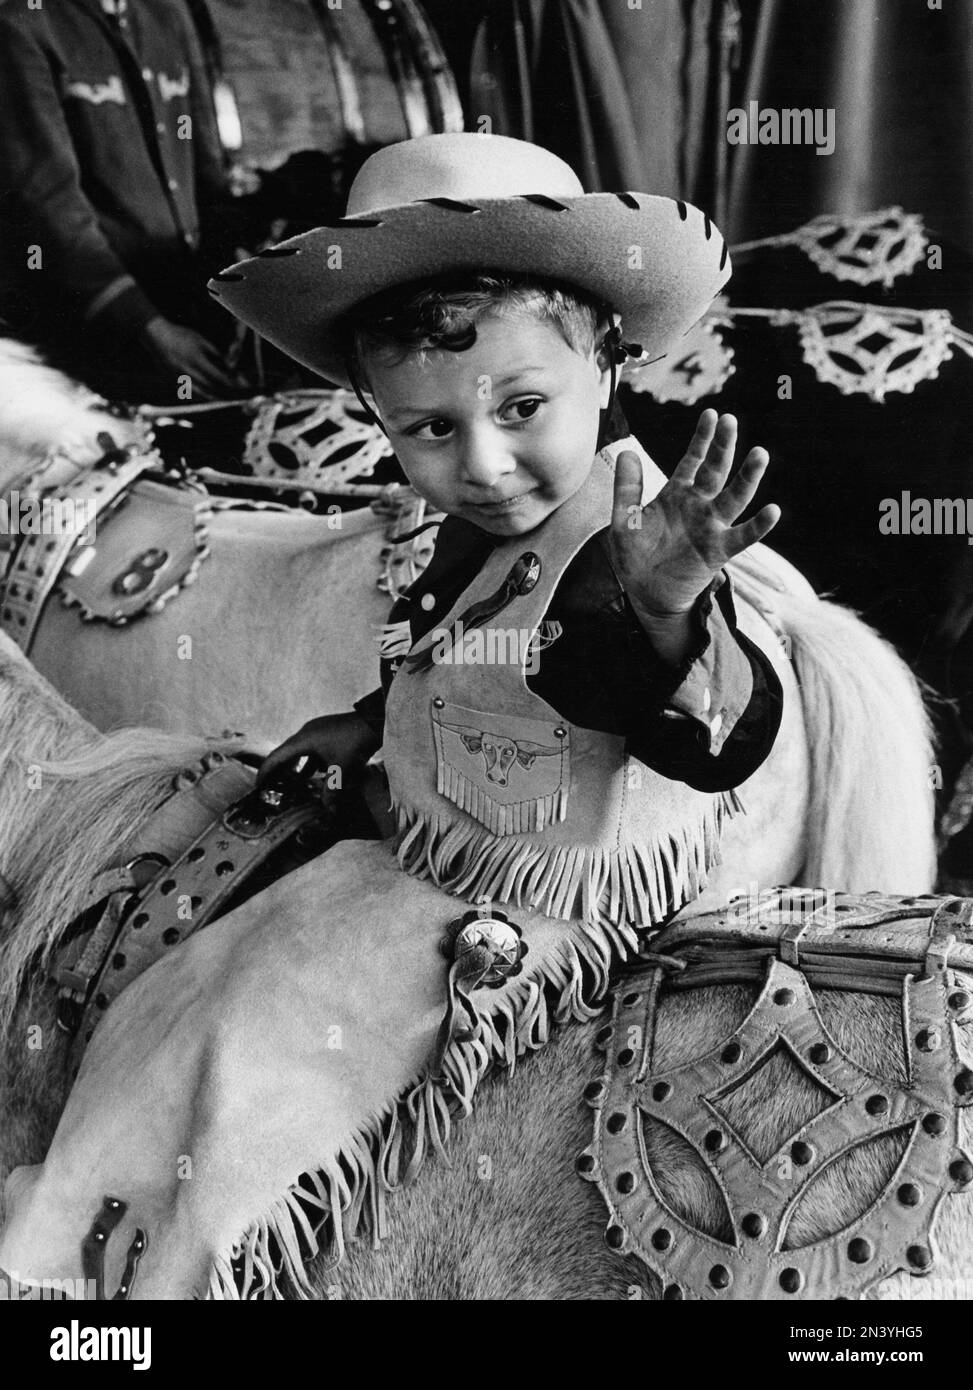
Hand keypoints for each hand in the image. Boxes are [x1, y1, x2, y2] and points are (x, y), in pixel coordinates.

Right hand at [142, 317, 237, 399]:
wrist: (156, 336)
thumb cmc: (181, 336)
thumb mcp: (201, 341)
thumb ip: (215, 355)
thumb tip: (230, 368)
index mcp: (196, 360)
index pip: (218, 377)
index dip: (230, 384)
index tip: (239, 388)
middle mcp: (187, 371)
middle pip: (210, 388)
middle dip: (224, 394)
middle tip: (235, 397)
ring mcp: (178, 378)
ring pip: (200, 394)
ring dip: (213, 397)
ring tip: (223, 399)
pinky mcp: (172, 381)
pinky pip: (189, 393)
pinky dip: (200, 395)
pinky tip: (208, 396)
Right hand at [254, 712, 380, 791]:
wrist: (375, 721)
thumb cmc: (355, 743)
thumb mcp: (341, 770)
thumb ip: (331, 792)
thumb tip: (328, 811)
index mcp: (303, 740)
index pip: (277, 757)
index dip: (265, 772)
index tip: (258, 785)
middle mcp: (307, 733)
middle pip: (286, 754)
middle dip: (278, 771)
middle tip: (271, 786)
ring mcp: (318, 731)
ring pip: (300, 752)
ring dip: (297, 768)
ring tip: (293, 784)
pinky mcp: (328, 732)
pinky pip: (313, 749)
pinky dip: (311, 763)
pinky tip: (316, 775)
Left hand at [610, 410, 779, 620]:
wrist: (647, 594)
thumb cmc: (637, 556)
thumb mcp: (625, 521)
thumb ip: (627, 489)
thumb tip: (627, 452)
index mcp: (677, 493)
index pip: (694, 459)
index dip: (702, 438)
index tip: (712, 414)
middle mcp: (699, 505)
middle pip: (716, 470)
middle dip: (724, 446)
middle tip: (732, 421)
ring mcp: (712, 526)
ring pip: (734, 497)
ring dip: (747, 477)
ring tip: (759, 454)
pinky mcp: (719, 551)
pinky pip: (742, 536)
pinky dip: (758, 525)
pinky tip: (772, 511)